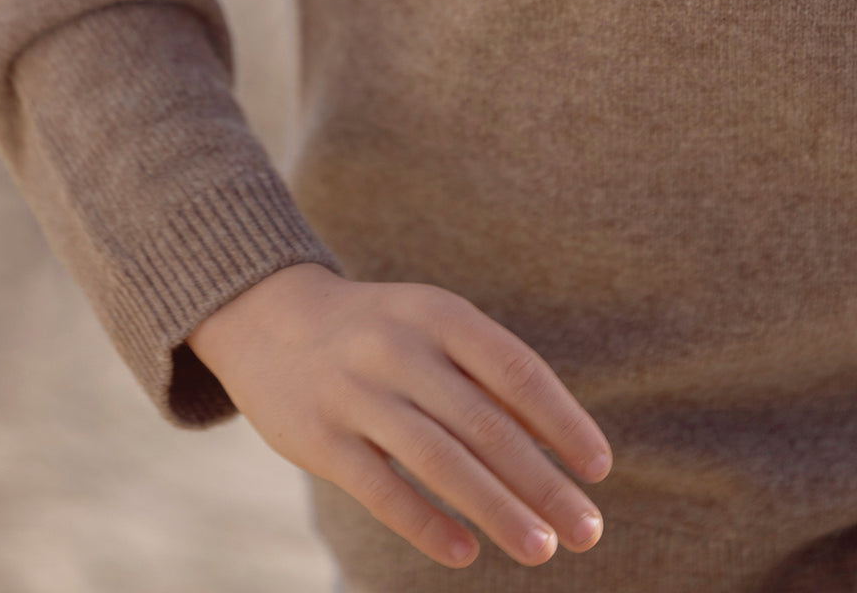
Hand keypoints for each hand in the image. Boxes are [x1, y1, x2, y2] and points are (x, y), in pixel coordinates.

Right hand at [185, 263, 612, 570]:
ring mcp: (355, 391)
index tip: (599, 470)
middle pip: (484, 423)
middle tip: (587, 531)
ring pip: (438, 459)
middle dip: (541, 482)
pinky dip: (426, 523)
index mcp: (438, 313)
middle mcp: (398, 347)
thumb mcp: (431, 328)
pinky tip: (465, 553)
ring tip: (541, 549)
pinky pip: (380, 487)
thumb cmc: (378, 333)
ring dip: (496, 509)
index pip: (515, 370)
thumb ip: (487, 380)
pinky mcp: (318, 436)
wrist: (266, 317)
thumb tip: (559, 451)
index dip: (562, 421)